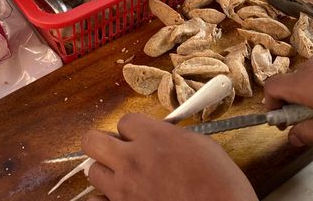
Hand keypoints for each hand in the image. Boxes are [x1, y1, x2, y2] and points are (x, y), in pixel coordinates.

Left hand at [82, 113, 257, 200]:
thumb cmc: (220, 183)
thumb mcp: (201, 145)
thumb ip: (172, 137)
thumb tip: (161, 136)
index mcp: (154, 138)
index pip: (125, 120)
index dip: (134, 129)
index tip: (142, 137)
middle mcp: (132, 161)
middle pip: (92, 141)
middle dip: (104, 143)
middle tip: (119, 150)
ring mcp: (123, 190)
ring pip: (92, 172)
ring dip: (106, 172)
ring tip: (124, 178)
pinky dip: (104, 199)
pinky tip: (119, 198)